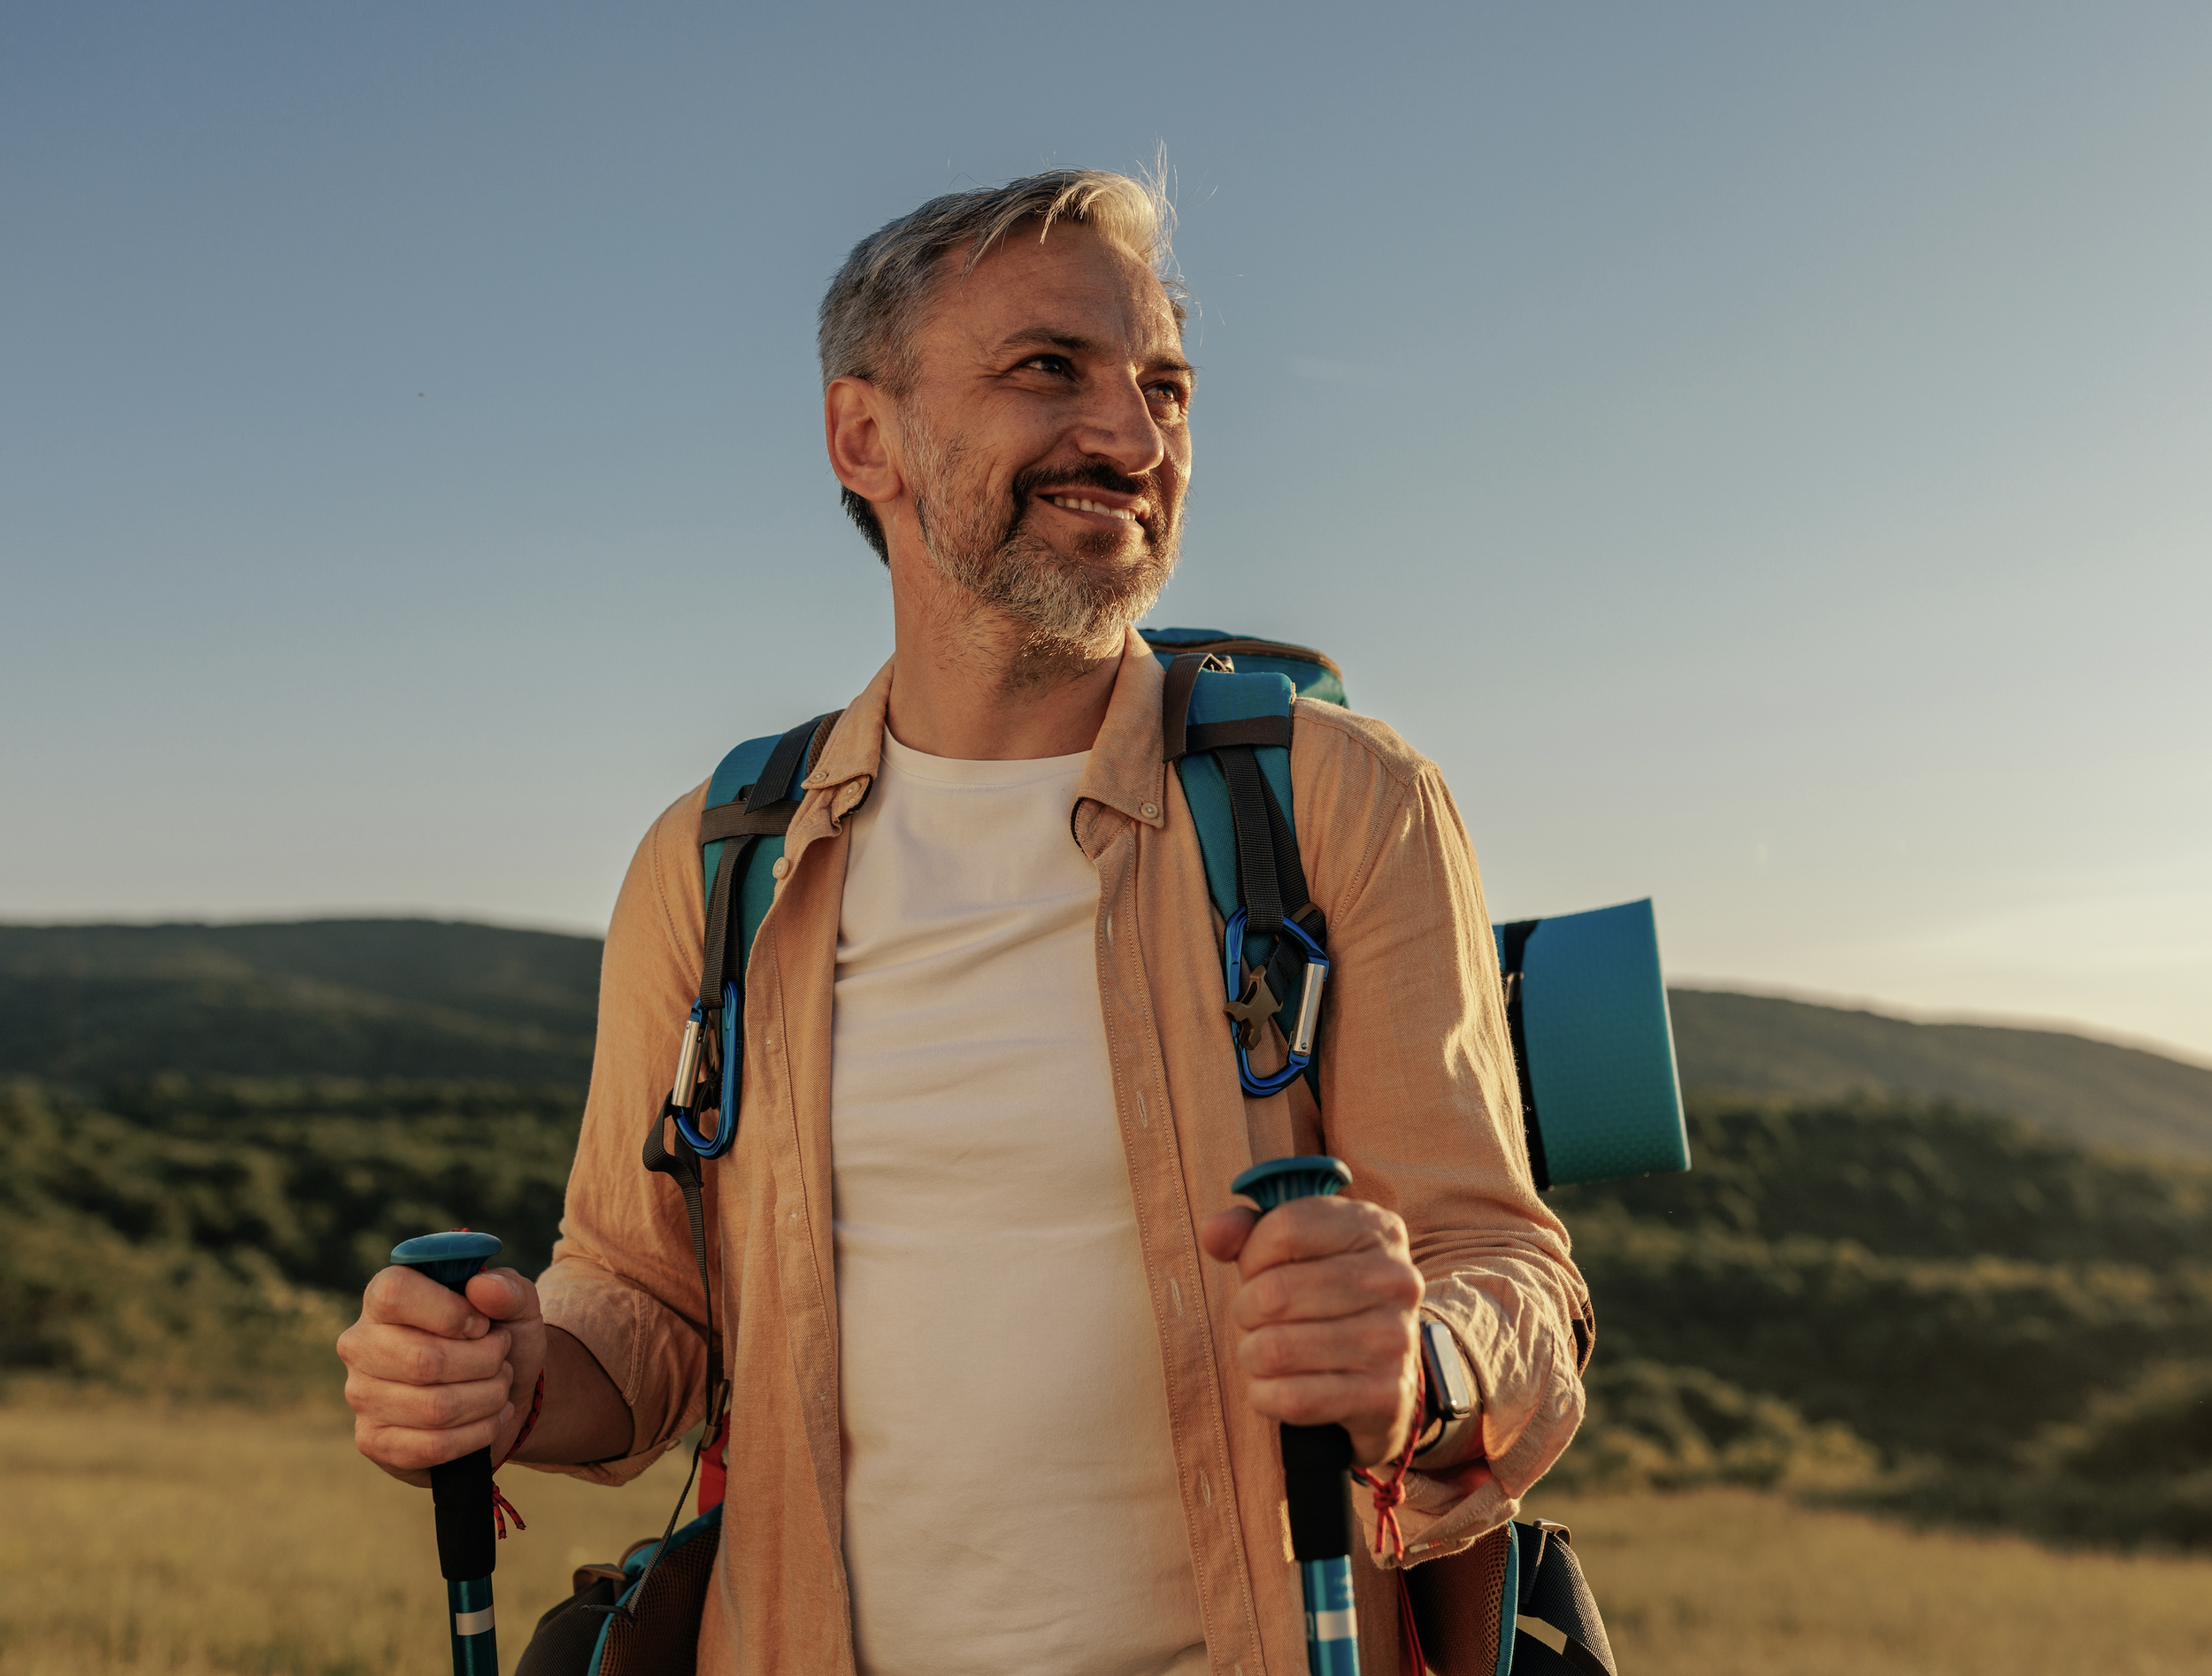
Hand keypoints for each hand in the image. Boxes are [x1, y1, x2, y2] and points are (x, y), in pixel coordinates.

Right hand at [337, 1265, 544, 1486]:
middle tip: (501, 1357)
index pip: (395, 1293)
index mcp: (383, 1297)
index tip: (482, 1324)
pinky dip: (479, 1432)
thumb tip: (483, 1286)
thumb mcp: (516, 1305)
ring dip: (488, 1397)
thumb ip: (508, 1288)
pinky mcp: (373, 1441)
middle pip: (423, 1360)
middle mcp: (361, 1344)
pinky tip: (492, 1417)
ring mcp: (362, 1395)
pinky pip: (434, 1445)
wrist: (505, 1392)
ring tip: (500, 1385)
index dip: (450, 1311)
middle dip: (484, 1361)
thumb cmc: (498, 1338)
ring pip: (435, 1407)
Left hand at [1200, 1195, 1423, 1467]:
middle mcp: (1396, 1280)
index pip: (1285, 1228)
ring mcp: (1397, 1339)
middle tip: (1256, 1319)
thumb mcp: (1293, 1251)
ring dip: (1253, 1354)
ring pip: (1276, 1349)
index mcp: (1375, 1229)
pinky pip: (1293, 1399)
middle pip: (1274, 1292)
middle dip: (1246, 1309)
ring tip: (1267, 1351)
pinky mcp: (1387, 1394)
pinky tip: (1277, 1386)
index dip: (1252, 1255)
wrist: (1382, 1373)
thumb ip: (1247, 1231)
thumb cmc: (1324, 1296)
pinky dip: (1266, 1395)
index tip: (1257, 1271)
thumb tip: (1213, 1232)